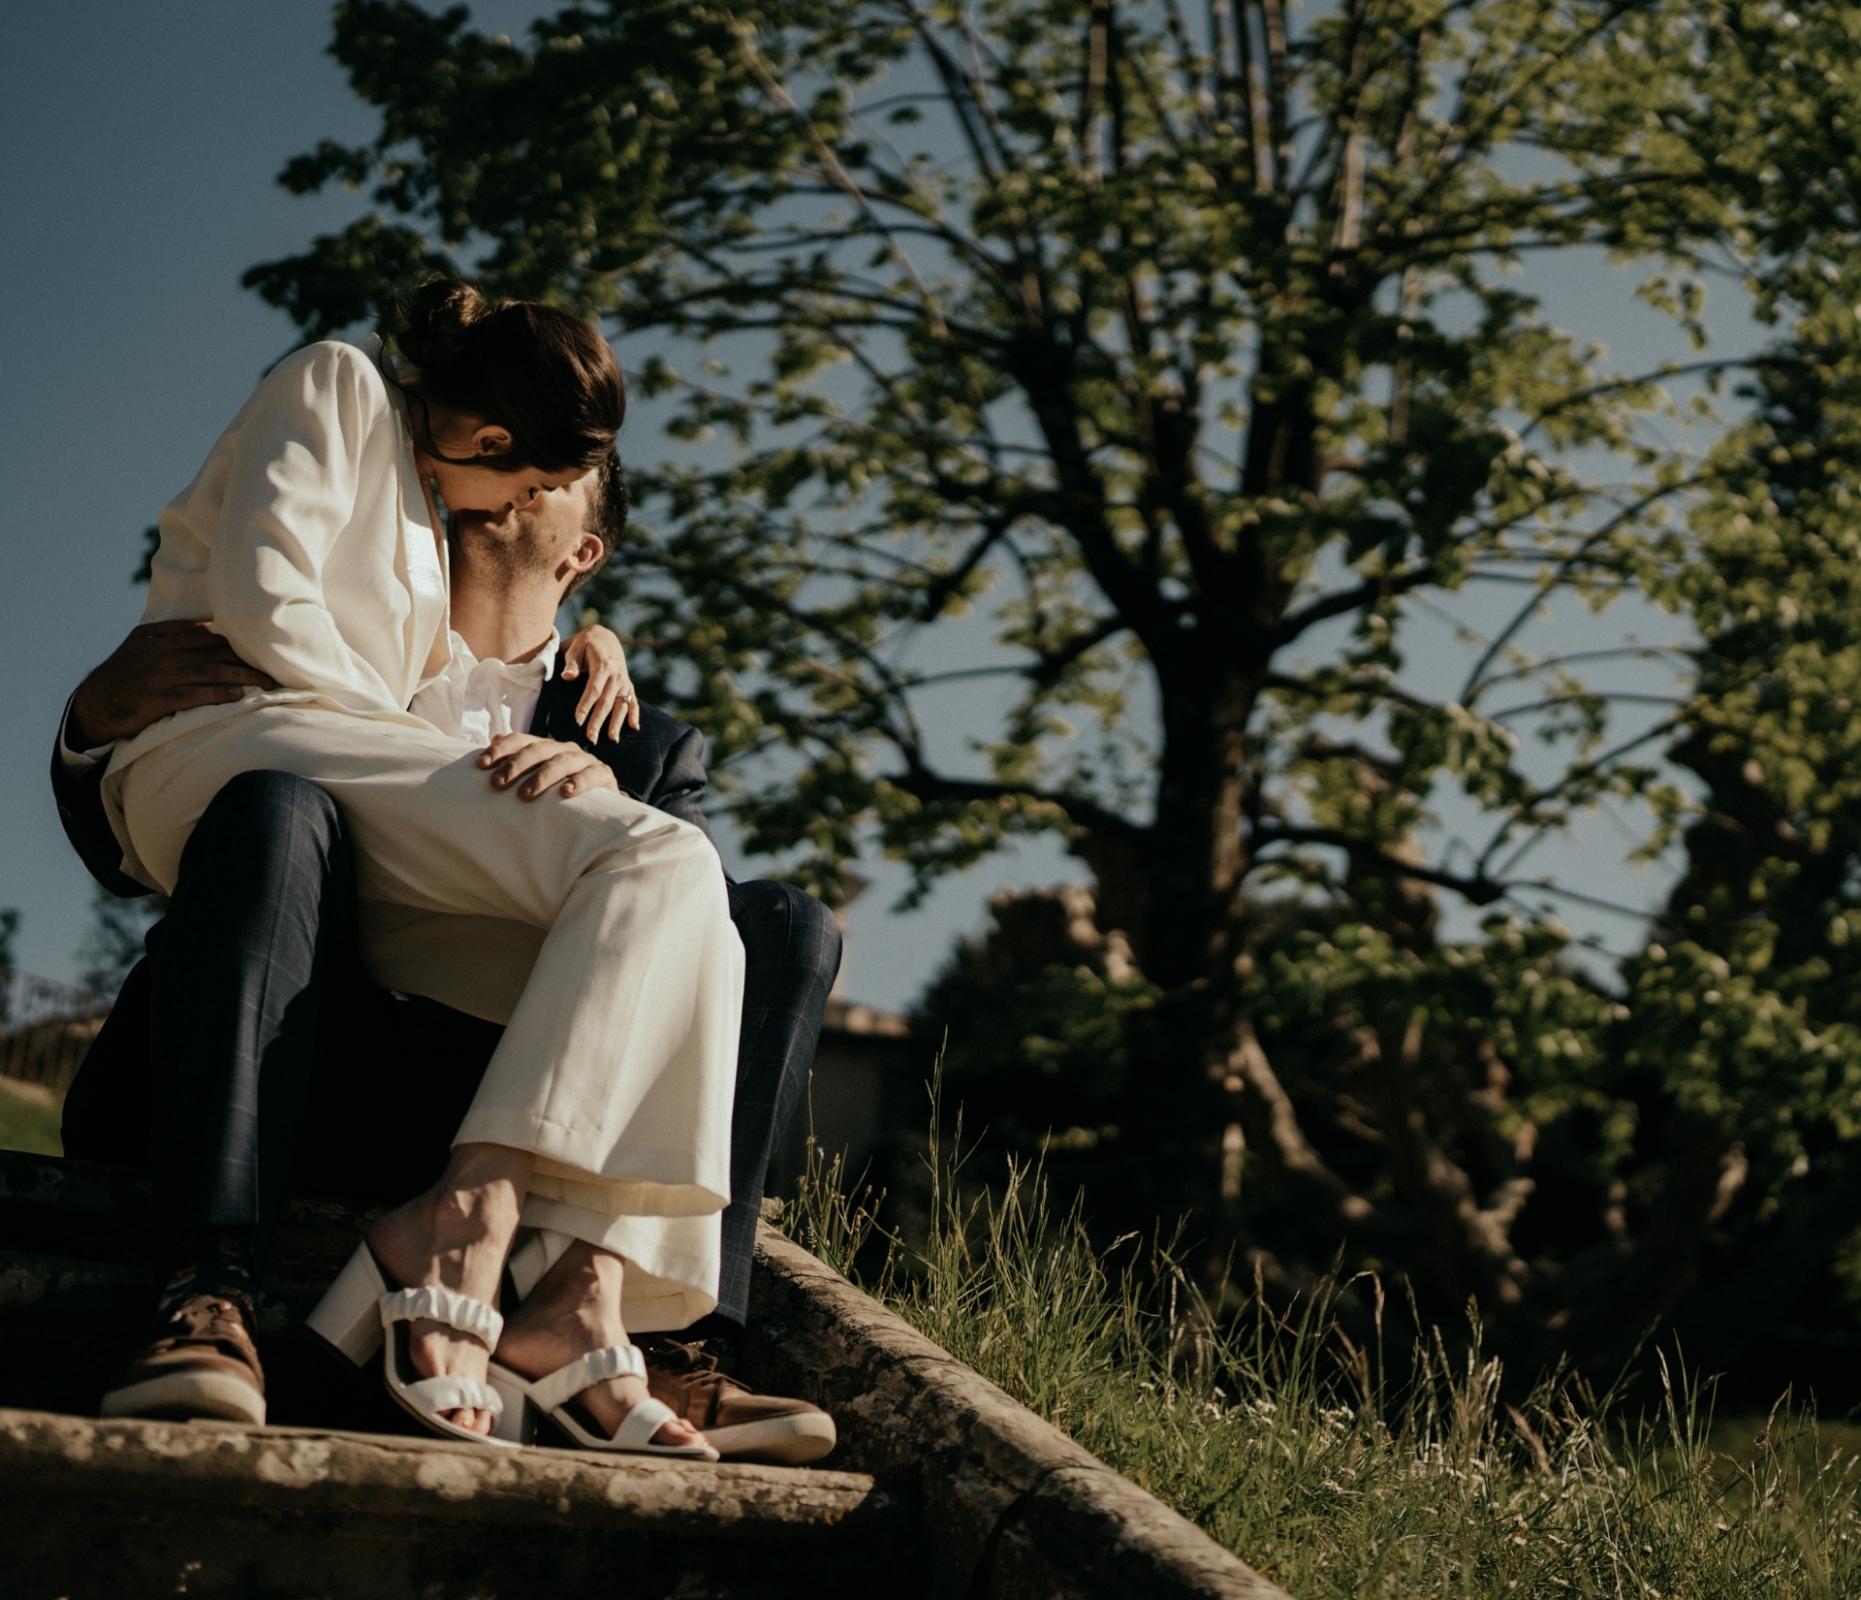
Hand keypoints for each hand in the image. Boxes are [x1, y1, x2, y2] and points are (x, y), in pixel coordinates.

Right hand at [68, 621, 275, 747]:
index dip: (238, 644)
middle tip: (276, 668)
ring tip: (267, 683)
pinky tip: (239, 696)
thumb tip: (207, 624)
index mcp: (159, 636)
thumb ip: (171, 632)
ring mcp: (159, 676)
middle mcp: (161, 653)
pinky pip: (194, 695)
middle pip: (214, 653)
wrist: (94, 704)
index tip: (264, 650)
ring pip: (210, 672)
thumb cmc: (124, 675)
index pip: (207, 636)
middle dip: (248, 660)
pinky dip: (218, 694)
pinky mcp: (157, 699)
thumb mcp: (141, 645)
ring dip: (242, 677)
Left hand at [478, 732, 620, 800]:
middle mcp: (564, 749)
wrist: (601, 802)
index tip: (481, 765)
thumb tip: (494, 737)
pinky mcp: (603, 775)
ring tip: (525, 794)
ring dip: (542, 777)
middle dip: (515, 765)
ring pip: (561, 762)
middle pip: (538, 750)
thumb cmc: (561, 789)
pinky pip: (591, 775)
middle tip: (497, 783)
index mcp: (546, 747)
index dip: (500, 750)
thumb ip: (518, 759)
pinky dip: (579, 782)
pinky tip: (566, 792)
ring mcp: (585, 760)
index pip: (521, 740)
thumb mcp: (538, 775)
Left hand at [560, 624, 639, 740]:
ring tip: (612, 739)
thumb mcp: (576, 648)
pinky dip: (635, 714)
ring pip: (621, 705)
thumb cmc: (585, 644)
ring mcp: (624, 681)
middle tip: (591, 738)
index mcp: (603, 665)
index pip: (593, 689)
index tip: (578, 720)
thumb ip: (572, 663)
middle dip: (599, 721)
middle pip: (607, 702)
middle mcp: (616, 675)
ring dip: (617, 723)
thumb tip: (567, 676)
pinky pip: (633, 701)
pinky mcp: (628, 685)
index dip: (586, 705)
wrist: (605, 637)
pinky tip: (634, 728)